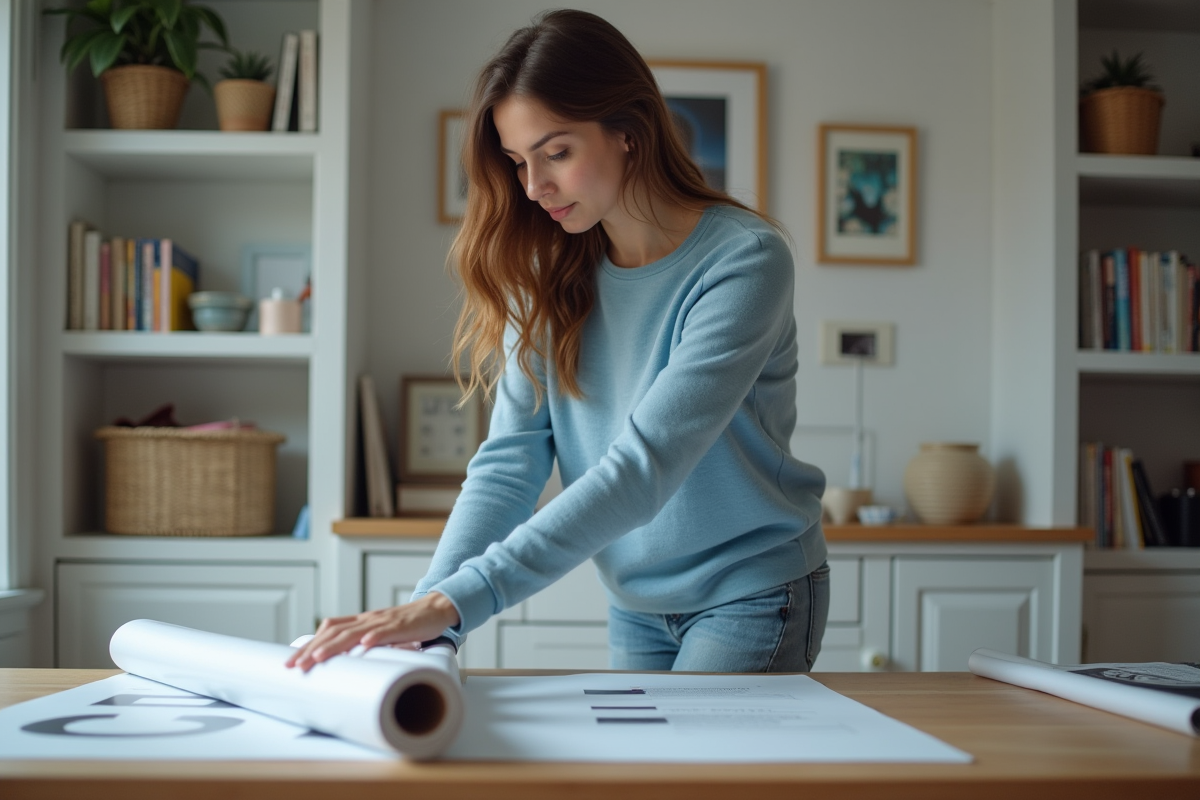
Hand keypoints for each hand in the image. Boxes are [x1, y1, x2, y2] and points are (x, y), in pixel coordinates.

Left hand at [284, 592, 460, 671]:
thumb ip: (364, 645)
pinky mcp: (401, 625)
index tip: (291, 660)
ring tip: (317, 658)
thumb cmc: (407, 625)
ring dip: (333, 645)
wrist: (434, 609)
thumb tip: (343, 664)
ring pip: (353, 632)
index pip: (328, 629)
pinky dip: (374, 637)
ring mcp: (383, 621)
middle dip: (311, 648)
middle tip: (295, 665)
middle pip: (333, 631)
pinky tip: (363, 645)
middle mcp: (367, 620)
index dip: (308, 643)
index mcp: (361, 622)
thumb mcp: (381, 634)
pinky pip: (385, 630)